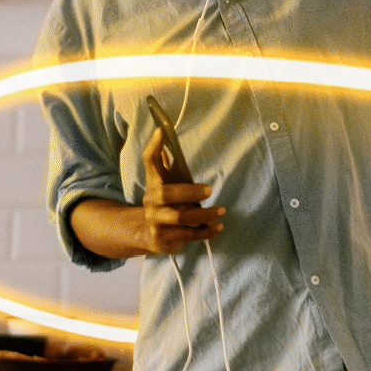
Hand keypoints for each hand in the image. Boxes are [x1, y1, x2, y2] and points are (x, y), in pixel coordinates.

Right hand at [139, 127, 223, 253]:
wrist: (150, 234)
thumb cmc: (166, 203)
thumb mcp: (166, 184)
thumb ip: (165, 163)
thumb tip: (162, 135)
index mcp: (154, 183)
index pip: (149, 162)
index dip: (154, 147)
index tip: (162, 131)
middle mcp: (151, 202)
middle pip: (165, 194)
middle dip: (189, 191)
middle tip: (210, 190)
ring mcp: (155, 221)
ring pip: (180, 218)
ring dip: (204, 215)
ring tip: (221, 211)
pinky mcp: (163, 239)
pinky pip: (187, 236)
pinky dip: (205, 232)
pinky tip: (218, 228)